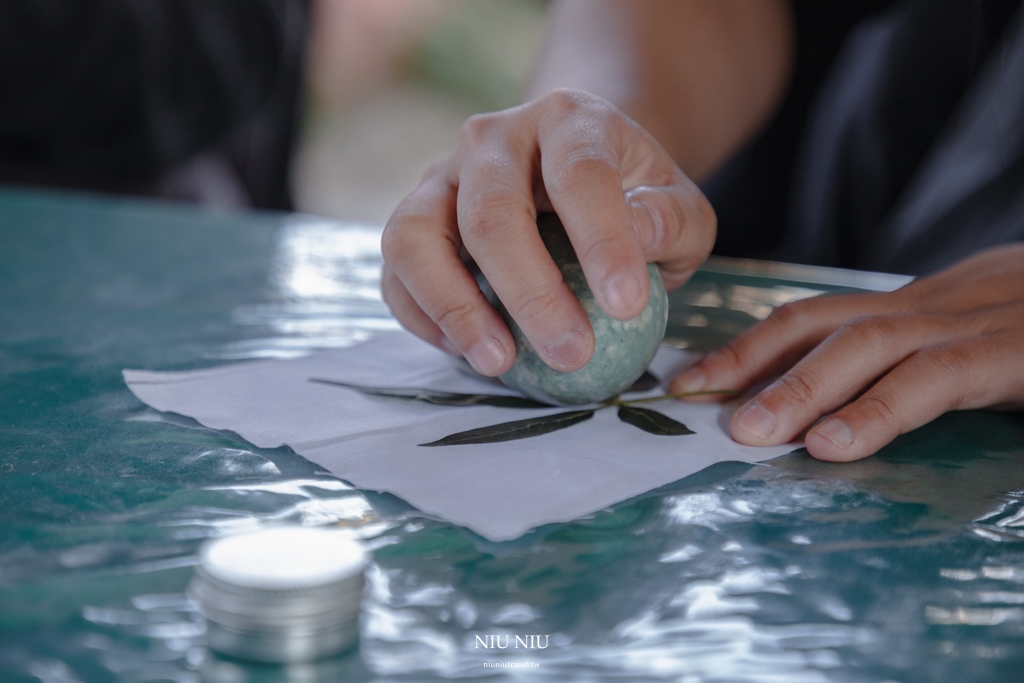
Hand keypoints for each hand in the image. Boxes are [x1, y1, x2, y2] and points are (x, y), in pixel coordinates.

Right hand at [381, 89, 715, 376]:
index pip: (580, 173)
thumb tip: (641, 236)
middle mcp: (493, 138)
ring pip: (417, 234)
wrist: (578, 177)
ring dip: (455, 306)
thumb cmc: (632, 199)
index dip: (602, 240)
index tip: (627, 307)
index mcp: (568, 119)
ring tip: (499, 362)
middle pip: (491, 210)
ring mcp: (442, 176)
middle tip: (572, 354)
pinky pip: (396, 268)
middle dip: (530, 292)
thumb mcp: (678, 205)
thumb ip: (671, 220)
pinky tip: (468, 351)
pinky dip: (423, 314)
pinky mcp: (413, 219)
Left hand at [671, 244, 1023, 460]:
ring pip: (871, 344)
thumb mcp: (968, 343)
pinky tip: (837, 444)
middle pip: (824, 322)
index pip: (816, 316)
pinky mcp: (1017, 352)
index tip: (692, 378)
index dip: (748, 344)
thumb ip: (904, 368)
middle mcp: (936, 304)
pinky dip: (882, 409)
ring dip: (800, 387)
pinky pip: (938, 378)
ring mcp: (976, 322)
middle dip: (750, 360)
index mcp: (919, 305)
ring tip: (747, 432)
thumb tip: (826, 413)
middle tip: (691, 400)